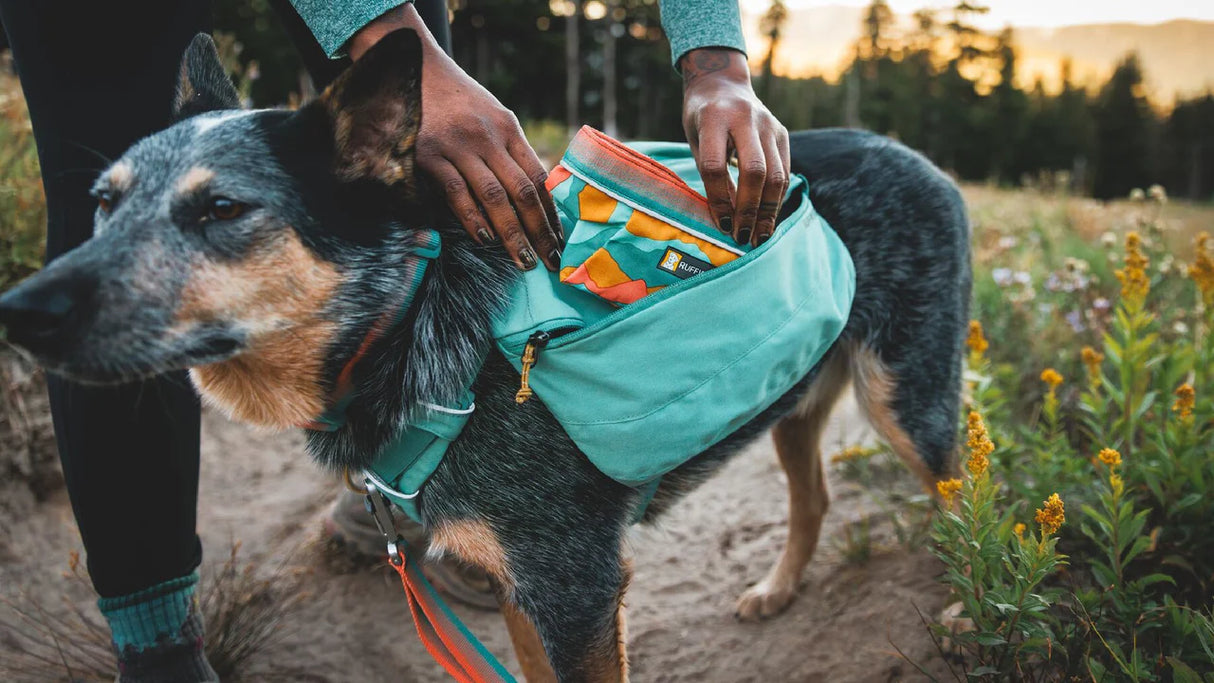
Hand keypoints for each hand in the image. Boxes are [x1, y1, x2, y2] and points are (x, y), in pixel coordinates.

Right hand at [350, 8, 562, 270]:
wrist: (412, 68)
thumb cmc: (456, 100)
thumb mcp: (491, 117)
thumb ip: (509, 151)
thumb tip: (533, 193)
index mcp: (508, 128)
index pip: (538, 177)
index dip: (550, 212)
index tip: (559, 240)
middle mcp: (488, 137)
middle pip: (522, 192)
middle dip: (538, 231)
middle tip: (549, 261)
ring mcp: (459, 145)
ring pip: (494, 197)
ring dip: (511, 233)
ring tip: (523, 260)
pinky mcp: (429, 154)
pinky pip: (457, 192)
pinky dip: (472, 217)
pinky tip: (484, 238)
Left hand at [680, 48, 789, 246]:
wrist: (722, 83)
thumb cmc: (701, 119)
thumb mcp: (696, 140)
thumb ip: (711, 174)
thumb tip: (728, 220)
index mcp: (713, 118)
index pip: (715, 165)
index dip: (718, 199)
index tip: (722, 226)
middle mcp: (745, 118)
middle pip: (754, 170)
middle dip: (749, 209)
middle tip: (743, 237)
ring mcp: (768, 124)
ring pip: (776, 174)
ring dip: (768, 210)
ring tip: (760, 235)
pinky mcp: (782, 132)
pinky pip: (784, 171)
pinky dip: (777, 198)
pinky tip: (768, 218)